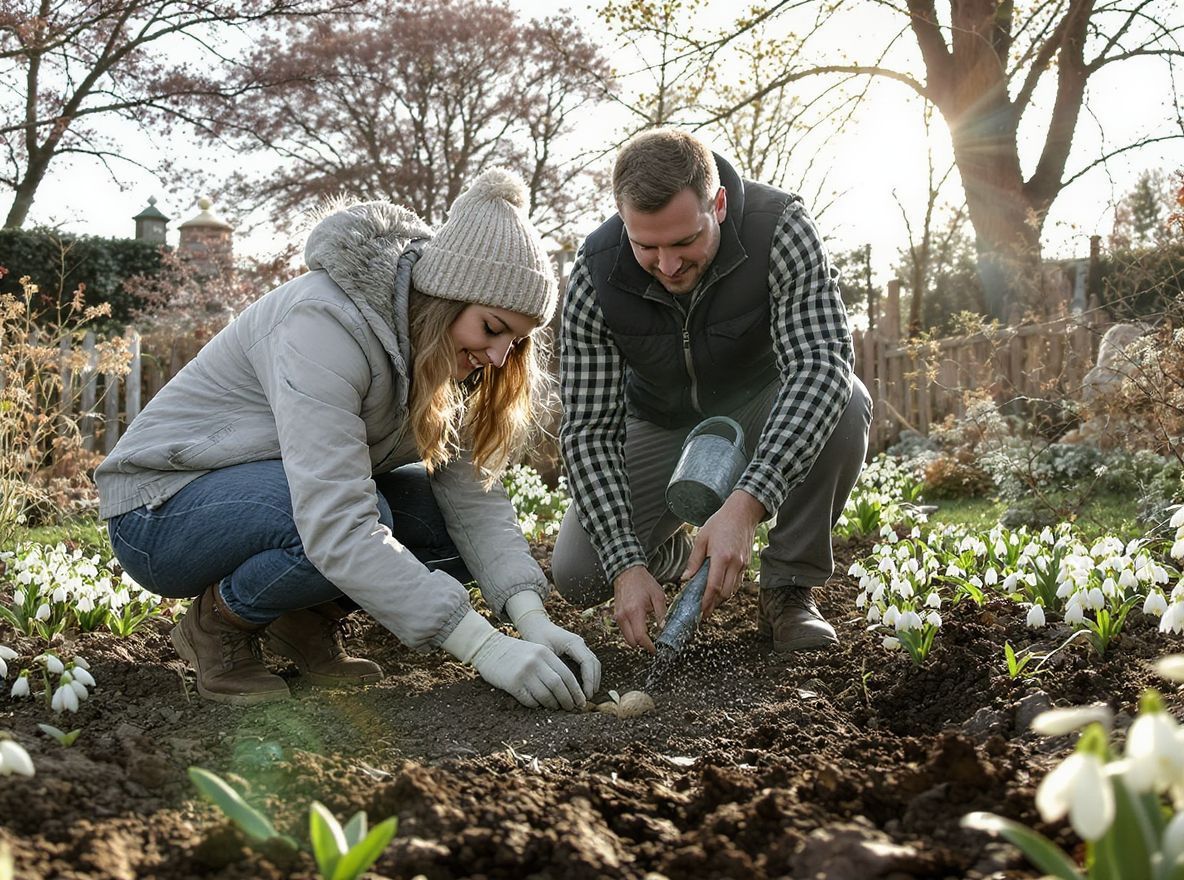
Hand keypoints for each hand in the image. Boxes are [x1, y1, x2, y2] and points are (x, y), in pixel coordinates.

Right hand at [471, 630, 587, 709]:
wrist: (488, 647)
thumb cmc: (514, 652)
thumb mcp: (535, 651)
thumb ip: (550, 665)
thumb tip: (568, 689)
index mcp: (544, 653)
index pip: (567, 674)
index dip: (576, 691)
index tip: (581, 701)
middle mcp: (536, 662)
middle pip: (559, 686)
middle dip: (568, 700)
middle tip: (571, 708)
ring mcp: (524, 673)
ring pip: (546, 695)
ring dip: (552, 705)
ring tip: (555, 707)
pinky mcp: (512, 684)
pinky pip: (529, 700)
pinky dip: (536, 705)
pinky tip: (538, 705)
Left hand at [507, 593, 601, 697]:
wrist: (535, 625)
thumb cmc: (537, 637)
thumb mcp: (543, 652)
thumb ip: (552, 666)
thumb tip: (559, 686)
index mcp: (573, 642)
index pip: (588, 662)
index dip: (589, 680)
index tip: (586, 695)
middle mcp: (580, 643)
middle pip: (594, 664)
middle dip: (593, 682)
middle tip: (588, 699)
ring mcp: (580, 646)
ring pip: (594, 664)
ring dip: (593, 680)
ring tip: (587, 695)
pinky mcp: (578, 650)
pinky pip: (588, 664)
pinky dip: (589, 676)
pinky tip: (583, 688)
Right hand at [612, 565, 666, 653]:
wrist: (627, 572)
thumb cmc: (643, 582)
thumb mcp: (658, 596)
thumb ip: (662, 613)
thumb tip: (664, 628)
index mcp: (635, 611)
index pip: (640, 637)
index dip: (649, 646)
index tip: (656, 649)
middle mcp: (624, 616)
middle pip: (631, 642)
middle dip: (643, 645)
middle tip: (653, 643)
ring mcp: (618, 616)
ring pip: (626, 638)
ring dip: (636, 639)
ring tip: (648, 635)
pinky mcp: (616, 615)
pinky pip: (624, 631)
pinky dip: (631, 633)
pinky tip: (640, 627)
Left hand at [684, 489, 765, 617]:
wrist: (743, 513)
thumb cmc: (720, 522)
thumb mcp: (702, 538)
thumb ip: (694, 560)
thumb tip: (685, 579)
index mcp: (721, 557)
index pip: (714, 586)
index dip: (707, 602)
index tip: (700, 611)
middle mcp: (734, 563)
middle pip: (724, 593)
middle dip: (713, 604)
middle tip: (702, 611)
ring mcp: (742, 565)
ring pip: (732, 590)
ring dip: (721, 598)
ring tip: (709, 602)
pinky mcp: (746, 564)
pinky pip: (737, 583)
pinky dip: (729, 589)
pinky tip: (719, 589)